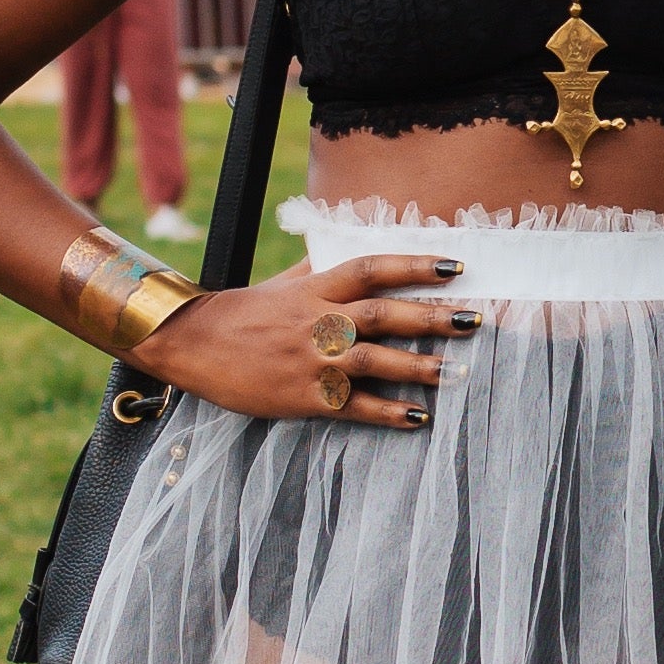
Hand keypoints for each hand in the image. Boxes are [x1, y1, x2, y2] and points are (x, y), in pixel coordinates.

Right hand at [150, 248, 468, 430]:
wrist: (191, 344)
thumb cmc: (241, 312)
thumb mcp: (282, 283)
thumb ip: (319, 268)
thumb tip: (350, 246)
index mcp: (315, 288)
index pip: (373, 269)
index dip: (416, 266)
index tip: (456, 265)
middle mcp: (318, 321)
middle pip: (382, 314)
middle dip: (430, 317)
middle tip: (472, 320)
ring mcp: (311, 360)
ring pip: (374, 361)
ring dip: (417, 367)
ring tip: (455, 372)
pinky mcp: (304, 396)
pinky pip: (353, 405)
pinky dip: (387, 412)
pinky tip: (418, 417)